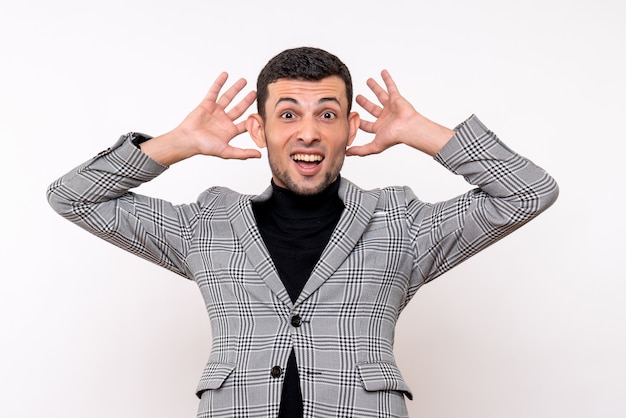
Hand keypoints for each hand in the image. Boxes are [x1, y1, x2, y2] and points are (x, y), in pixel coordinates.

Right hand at [141, 72, 259, 164]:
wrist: (187, 140)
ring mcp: (215, 111)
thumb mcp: (227, 151)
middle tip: (255, 92)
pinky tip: (225, 75)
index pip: (245, 124)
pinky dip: (219, 83)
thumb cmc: (204, 147)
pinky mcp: (206, 104)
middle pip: (239, 108)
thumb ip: (243, 153)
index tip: (263, 112)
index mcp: (229, 131)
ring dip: (236, 89)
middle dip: (247, 100)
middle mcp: (223, 120)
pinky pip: (214, 91)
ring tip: (243, 80)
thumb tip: (259, 155)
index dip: (253, 119)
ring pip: (228, 98)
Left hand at [346, 70, 453, 156]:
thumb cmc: (395, 137)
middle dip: (365, 103)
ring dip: (375, 88)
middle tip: (357, 97)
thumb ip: (361, 150)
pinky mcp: (396, 99)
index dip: (358, 121)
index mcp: (380, 128)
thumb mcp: (374, 146)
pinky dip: (387, 79)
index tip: (351, 117)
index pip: (366, 125)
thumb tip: (347, 153)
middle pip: (372, 109)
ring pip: (380, 95)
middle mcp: (385, 117)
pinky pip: (391, 86)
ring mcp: (391, 107)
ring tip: (368, 80)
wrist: (409, 128)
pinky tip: (383, 72)